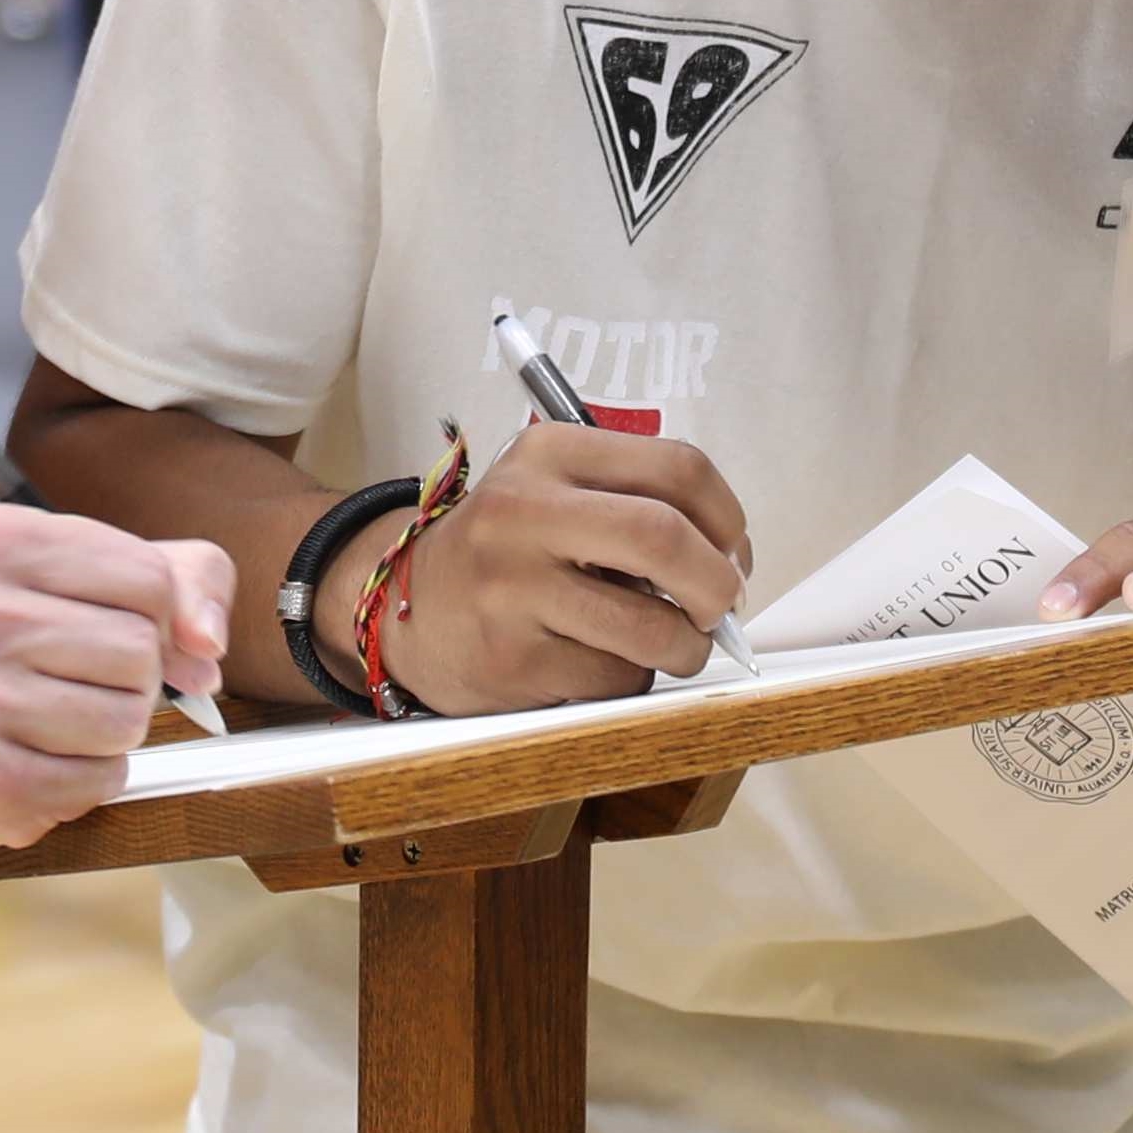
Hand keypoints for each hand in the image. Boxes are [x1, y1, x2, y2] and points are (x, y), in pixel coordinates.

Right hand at [0, 507, 234, 854]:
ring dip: (111, 731)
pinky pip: (98, 781)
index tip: (118, 627)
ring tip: (54, 719)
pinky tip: (40, 759)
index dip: (157, 616)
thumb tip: (209, 641)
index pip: (148, 579)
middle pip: (139, 652)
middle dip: (132, 675)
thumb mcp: (61, 568)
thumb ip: (171, 575)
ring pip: (127, 719)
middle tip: (75, 678)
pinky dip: (88, 778)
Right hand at [363, 422, 754, 711]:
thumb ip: (634, 501)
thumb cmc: (505, 548)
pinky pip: (614, 679)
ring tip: (673, 643)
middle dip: (718, 584)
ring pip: (650, 627)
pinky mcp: (512, 662)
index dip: (729, 517)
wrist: (398, 605)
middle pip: (665, 538)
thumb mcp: (552, 489)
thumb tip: (731, 561)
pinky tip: (599, 661)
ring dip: (685, 646)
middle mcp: (525, 513)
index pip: (678, 466)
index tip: (733, 552)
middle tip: (722, 607)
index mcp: (549, 454)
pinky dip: (631, 677)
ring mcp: (512, 591)